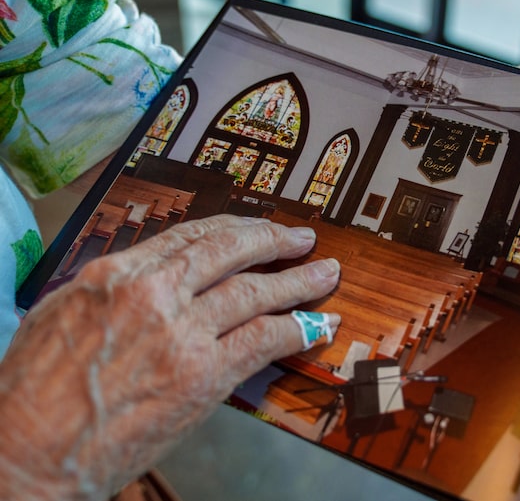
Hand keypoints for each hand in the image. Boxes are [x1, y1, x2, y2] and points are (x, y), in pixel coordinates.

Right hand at [0, 215, 340, 499]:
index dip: (235, 229)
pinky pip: (263, 341)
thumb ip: (116, 290)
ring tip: (325, 274)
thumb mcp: (63, 316)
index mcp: (115, 274)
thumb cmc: (32, 394)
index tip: (257, 229)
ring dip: (299, 282)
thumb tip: (157, 279)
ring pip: (256, 293)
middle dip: (275, 241)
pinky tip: (316, 326)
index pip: (191, 237)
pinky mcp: (202, 376)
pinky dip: (297, 330)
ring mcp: (180, 333)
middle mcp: (152, 294)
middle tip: (303, 239)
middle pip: (231, 252)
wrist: (24, 453)